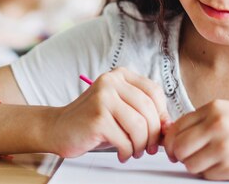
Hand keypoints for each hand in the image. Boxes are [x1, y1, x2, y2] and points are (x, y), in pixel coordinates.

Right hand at [49, 67, 170, 161]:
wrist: (58, 128)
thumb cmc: (94, 122)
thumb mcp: (122, 113)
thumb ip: (145, 114)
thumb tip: (170, 127)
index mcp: (120, 75)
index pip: (154, 92)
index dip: (161, 114)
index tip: (158, 131)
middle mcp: (111, 81)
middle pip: (148, 109)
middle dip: (152, 134)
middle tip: (148, 148)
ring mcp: (103, 97)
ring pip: (139, 125)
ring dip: (140, 145)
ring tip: (133, 151)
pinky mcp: (97, 117)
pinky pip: (125, 139)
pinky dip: (127, 151)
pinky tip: (121, 153)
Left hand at [162, 99, 228, 179]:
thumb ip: (202, 121)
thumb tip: (174, 136)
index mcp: (214, 108)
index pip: (177, 126)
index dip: (172, 139)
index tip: (176, 146)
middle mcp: (216, 125)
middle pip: (178, 146)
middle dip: (180, 154)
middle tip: (189, 156)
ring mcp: (223, 147)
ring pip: (189, 163)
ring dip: (195, 165)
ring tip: (212, 160)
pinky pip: (206, 175)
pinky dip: (211, 174)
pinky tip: (225, 166)